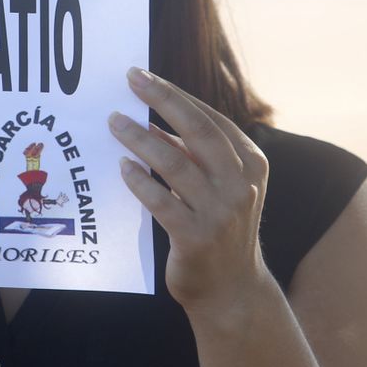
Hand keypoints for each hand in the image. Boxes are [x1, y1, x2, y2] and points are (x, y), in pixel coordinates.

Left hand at [109, 67, 272, 313]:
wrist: (232, 290)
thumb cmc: (220, 228)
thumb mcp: (221, 187)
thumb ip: (195, 156)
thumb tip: (152, 122)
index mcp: (252, 164)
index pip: (210, 119)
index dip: (175, 95)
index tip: (143, 77)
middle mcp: (241, 184)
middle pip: (197, 131)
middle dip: (162, 100)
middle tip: (131, 80)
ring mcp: (221, 212)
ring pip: (174, 164)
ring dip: (139, 139)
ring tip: (114, 122)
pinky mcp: (196, 238)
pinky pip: (160, 201)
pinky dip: (139, 181)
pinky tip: (122, 167)